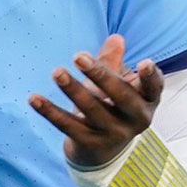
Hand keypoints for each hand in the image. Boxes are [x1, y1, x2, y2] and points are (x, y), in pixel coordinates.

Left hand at [29, 33, 164, 168]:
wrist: (105, 148)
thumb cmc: (114, 104)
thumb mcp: (119, 83)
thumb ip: (114, 62)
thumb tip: (115, 38)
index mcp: (147, 100)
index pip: (153, 87)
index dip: (150, 76)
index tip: (144, 62)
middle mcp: (135, 119)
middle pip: (120, 96)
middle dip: (99, 74)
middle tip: (78, 55)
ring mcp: (113, 133)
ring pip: (91, 109)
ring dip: (72, 89)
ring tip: (56, 72)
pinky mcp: (89, 142)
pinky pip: (67, 125)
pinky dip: (49, 111)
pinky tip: (33, 98)